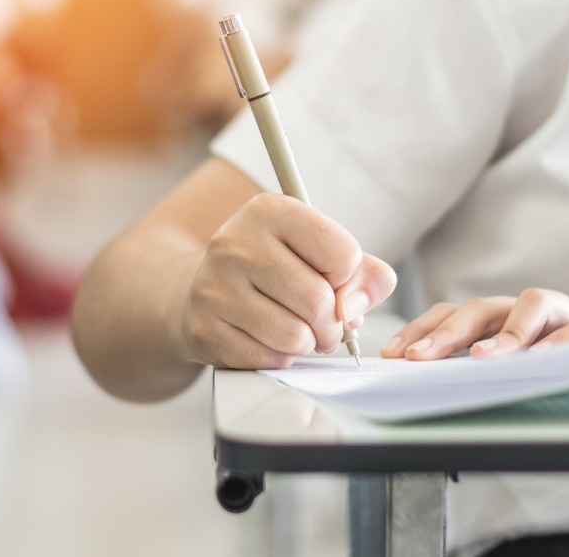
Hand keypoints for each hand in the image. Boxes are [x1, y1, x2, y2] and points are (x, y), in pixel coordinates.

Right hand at [176, 193, 396, 368]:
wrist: (206, 288)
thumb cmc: (275, 269)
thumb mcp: (320, 253)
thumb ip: (363, 274)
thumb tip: (353, 310)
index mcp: (270, 210)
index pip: (342, 254)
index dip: (347, 278)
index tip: (330, 279)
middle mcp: (236, 242)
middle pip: (318, 300)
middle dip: (333, 324)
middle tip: (325, 325)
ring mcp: (215, 285)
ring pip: (294, 335)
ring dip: (308, 343)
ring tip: (299, 332)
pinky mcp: (204, 327)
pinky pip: (267, 358)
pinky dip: (280, 357)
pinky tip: (269, 340)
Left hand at [380, 288, 568, 360]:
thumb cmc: (567, 364)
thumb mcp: (518, 366)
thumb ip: (480, 369)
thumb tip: (426, 385)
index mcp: (502, 318)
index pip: (453, 313)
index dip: (420, 328)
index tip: (391, 353)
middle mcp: (528, 309)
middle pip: (481, 308)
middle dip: (445, 332)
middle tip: (418, 358)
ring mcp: (565, 313)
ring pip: (531, 305)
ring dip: (503, 334)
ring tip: (479, 359)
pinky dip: (561, 343)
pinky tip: (542, 360)